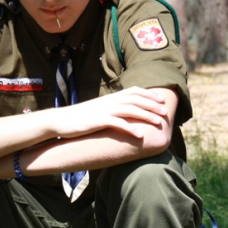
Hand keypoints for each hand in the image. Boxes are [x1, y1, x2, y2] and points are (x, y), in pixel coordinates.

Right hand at [48, 86, 167, 139]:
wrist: (61, 120)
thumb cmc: (81, 118)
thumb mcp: (99, 110)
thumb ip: (112, 109)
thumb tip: (125, 113)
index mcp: (111, 97)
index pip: (134, 91)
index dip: (149, 95)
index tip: (161, 100)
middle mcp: (110, 101)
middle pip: (135, 99)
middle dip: (152, 105)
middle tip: (166, 112)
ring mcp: (104, 110)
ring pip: (130, 110)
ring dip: (146, 115)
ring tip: (158, 122)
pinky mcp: (98, 121)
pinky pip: (117, 124)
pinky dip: (130, 128)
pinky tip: (140, 135)